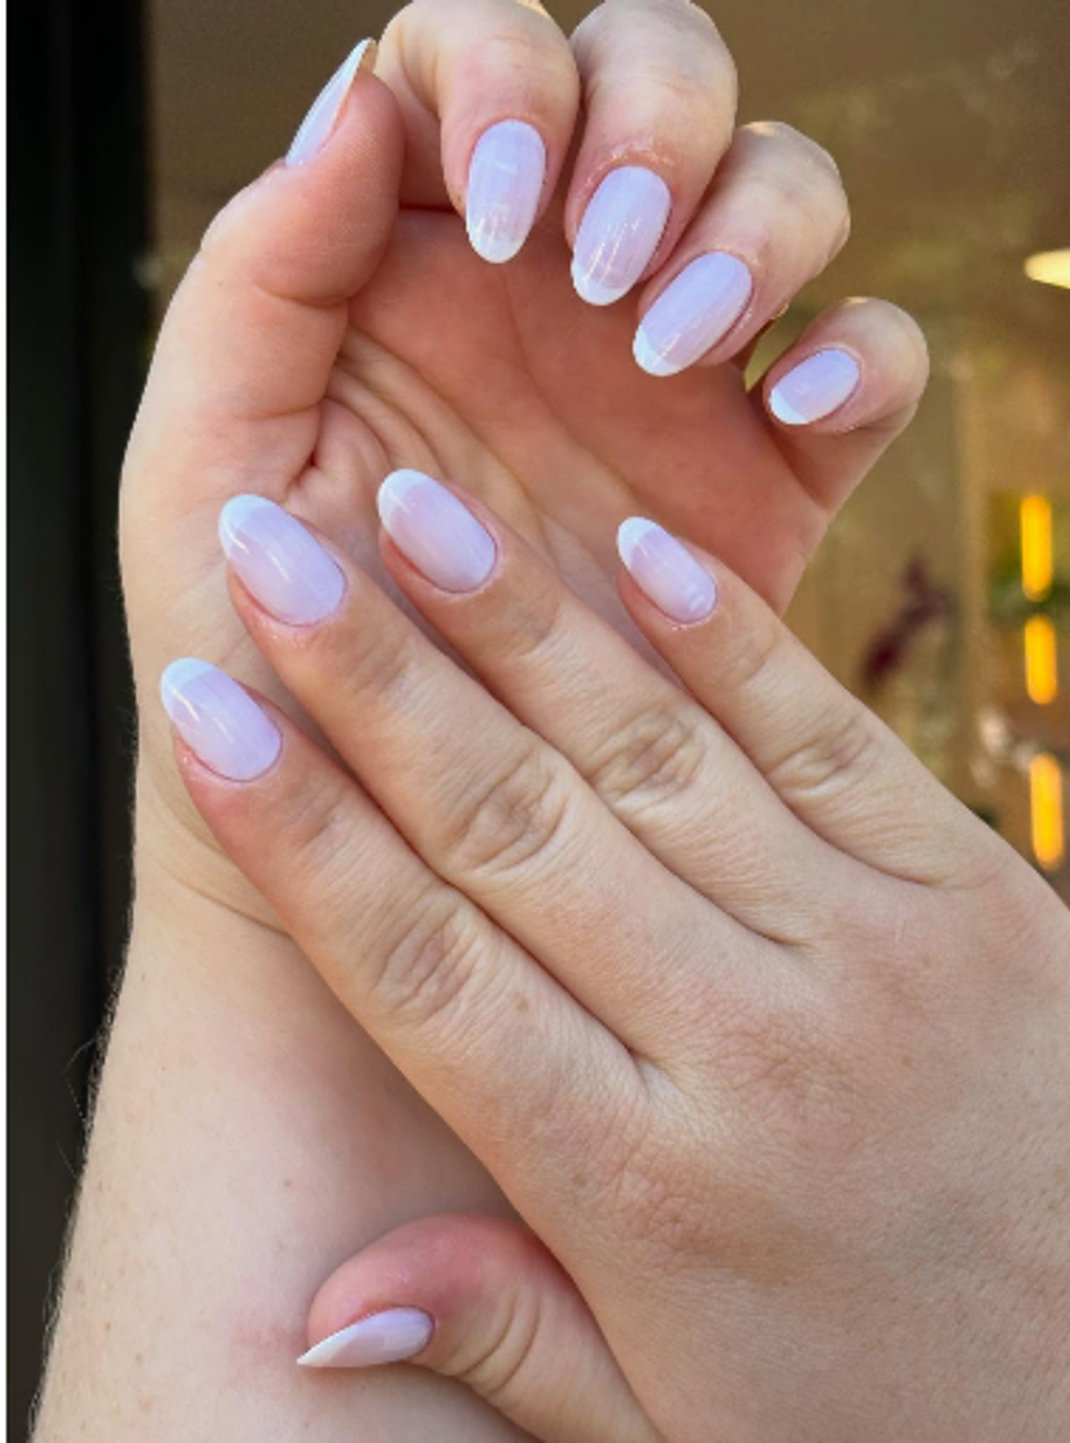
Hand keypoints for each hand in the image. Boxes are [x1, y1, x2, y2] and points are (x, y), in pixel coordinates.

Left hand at [121, 0, 926, 905]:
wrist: (363, 817)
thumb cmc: (260, 643)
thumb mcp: (208, 455)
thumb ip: (258, 272)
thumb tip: (358, 102)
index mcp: (413, 254)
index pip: (485, 59)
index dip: (512, 84)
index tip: (499, 221)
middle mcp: (551, 289)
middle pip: (659, 80)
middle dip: (656, 131)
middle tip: (605, 265)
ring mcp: (668, 373)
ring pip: (779, 191)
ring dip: (754, 228)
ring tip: (671, 345)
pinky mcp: (762, 475)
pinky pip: (867, 359)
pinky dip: (861, 353)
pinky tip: (793, 404)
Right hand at [160, 474, 1069, 1442]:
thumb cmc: (902, 1407)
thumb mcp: (674, 1427)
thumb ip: (504, 1332)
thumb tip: (318, 1307)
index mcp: (642, 1184)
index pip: (421, 967)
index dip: (299, 828)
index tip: (206, 709)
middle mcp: (746, 1044)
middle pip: (511, 828)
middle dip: (373, 679)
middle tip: (272, 551)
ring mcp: (869, 949)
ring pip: (651, 755)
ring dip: (520, 625)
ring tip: (414, 513)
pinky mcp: (973, 891)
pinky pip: (825, 735)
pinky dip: (725, 638)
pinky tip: (635, 551)